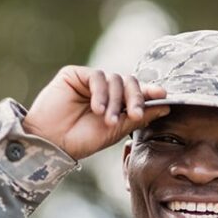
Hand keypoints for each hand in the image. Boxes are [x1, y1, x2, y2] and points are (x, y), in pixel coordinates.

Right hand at [22, 66, 169, 159]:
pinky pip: (97, 76)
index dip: (150, 93)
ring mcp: (90, 81)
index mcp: (116, 104)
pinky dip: (100, 93)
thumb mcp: (115, 131)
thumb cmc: (81, 140)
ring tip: (107, 121)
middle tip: (134, 114)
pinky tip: (96, 109)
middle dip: (135, 98)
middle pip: (129, 82)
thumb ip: (138, 117)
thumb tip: (166, 105)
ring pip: (115, 79)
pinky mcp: (75, 74)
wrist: (51, 142)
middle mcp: (104, 90)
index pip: (136, 93)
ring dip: (115, 101)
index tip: (163, 96)